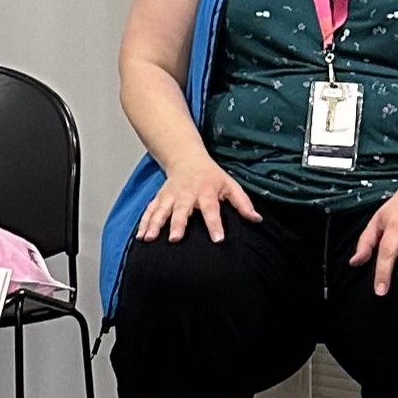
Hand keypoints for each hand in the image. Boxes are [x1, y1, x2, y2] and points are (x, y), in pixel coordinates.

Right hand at [137, 157, 260, 244]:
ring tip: (149, 238)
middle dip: (178, 224)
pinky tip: (140, 236)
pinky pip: (150, 210)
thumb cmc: (210, 175)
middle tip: (175, 238)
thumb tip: (257, 219)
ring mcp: (170, 196)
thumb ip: (243, 203)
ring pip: (161, 210)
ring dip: (154, 224)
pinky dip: (144, 222)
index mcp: (205, 191)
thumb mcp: (230, 184)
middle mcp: (186, 194)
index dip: (215, 224)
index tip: (217, 239)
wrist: (186, 157)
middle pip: (181, 210)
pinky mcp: (160, 198)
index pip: (211, 209)